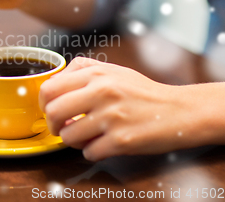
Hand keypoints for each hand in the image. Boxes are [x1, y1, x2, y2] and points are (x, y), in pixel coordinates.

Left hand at [39, 57, 209, 160]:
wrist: (180, 110)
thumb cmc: (143, 92)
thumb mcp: (113, 71)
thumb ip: (82, 71)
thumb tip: (53, 84)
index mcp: (97, 74)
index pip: (49, 88)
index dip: (43, 103)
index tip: (49, 110)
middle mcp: (102, 92)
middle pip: (52, 112)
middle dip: (52, 125)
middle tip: (62, 127)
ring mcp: (111, 117)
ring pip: (68, 136)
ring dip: (74, 140)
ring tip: (88, 135)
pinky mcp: (121, 140)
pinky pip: (88, 152)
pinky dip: (92, 151)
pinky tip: (105, 143)